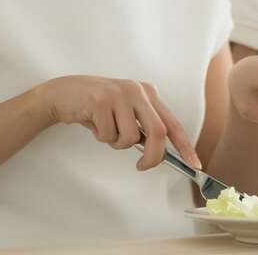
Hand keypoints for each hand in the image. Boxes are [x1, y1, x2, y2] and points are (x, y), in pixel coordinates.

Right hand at [35, 76, 196, 169]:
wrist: (63, 93)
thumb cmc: (97, 107)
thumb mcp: (125, 112)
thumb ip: (143, 127)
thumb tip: (160, 154)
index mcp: (148, 93)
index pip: (172, 123)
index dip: (185, 145)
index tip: (194, 164)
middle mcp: (138, 90)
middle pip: (158, 132)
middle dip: (152, 156)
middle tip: (141, 166)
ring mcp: (120, 94)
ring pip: (130, 137)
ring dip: (116, 143)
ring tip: (105, 130)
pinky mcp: (101, 101)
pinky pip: (108, 135)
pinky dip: (101, 136)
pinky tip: (93, 122)